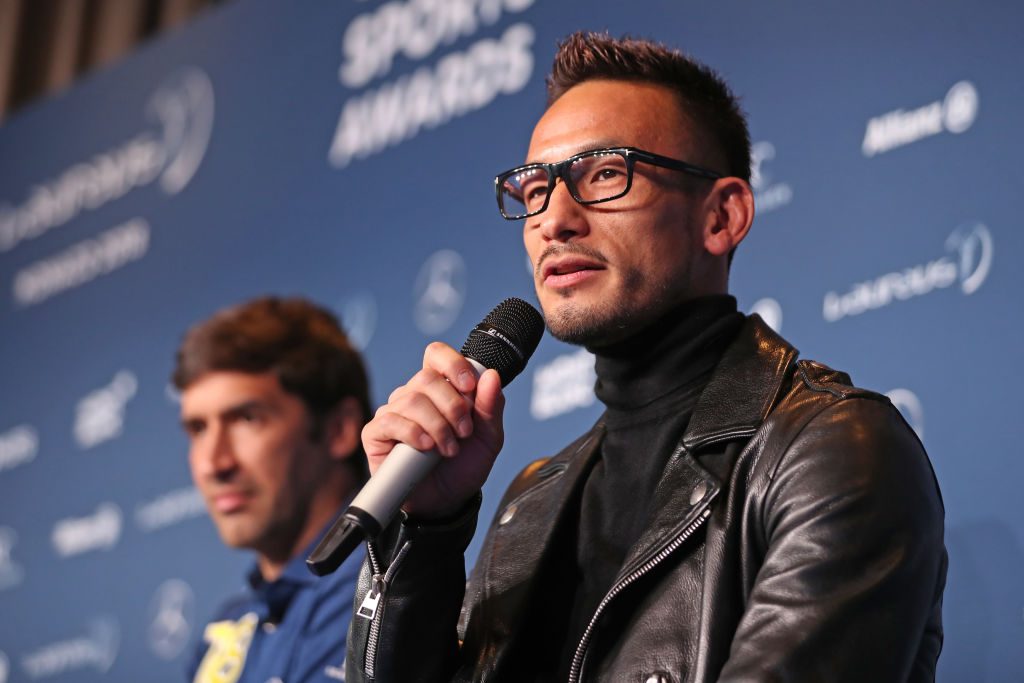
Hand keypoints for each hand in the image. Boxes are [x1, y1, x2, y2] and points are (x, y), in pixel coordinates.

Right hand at [362, 342, 504, 518]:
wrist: (446, 502)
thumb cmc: (463, 467)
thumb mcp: (488, 438)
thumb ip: (491, 407)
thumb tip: (491, 375)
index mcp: (440, 389)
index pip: (436, 355)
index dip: (453, 364)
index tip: (469, 387)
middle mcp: (414, 396)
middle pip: (427, 379)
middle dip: (453, 407)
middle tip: (464, 433)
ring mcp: (393, 413)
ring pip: (412, 400)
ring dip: (438, 426)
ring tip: (449, 449)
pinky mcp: (376, 434)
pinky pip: (390, 421)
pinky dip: (413, 434)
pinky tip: (426, 448)